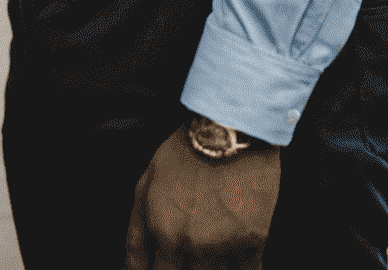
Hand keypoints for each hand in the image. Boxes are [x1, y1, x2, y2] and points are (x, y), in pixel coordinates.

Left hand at [125, 123, 280, 267]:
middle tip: (187, 258)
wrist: (227, 132)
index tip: (162, 267)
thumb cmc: (183, 154)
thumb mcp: (146, 183)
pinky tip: (231, 260)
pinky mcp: (253, 244)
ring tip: (207, 251)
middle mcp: (191, 244)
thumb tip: (134, 268)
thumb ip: (137, 230)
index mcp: (162, 230)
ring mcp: (224, 247)